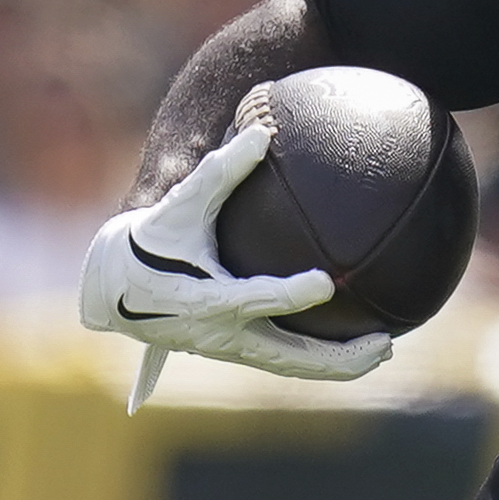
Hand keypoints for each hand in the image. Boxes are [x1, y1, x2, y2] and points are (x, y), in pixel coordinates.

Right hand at [76, 115, 394, 409]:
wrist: (114, 287)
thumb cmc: (149, 240)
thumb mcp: (179, 204)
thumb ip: (220, 171)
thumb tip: (263, 132)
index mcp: (205, 300)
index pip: (253, 300)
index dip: (288, 295)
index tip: (325, 283)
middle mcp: (221, 335)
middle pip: (289, 358)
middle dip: (338, 357)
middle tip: (384, 344)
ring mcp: (230, 350)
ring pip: (292, 367)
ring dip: (338, 364)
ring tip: (384, 350)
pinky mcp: (237, 352)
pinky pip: (285, 361)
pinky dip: (321, 359)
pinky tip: (356, 347)